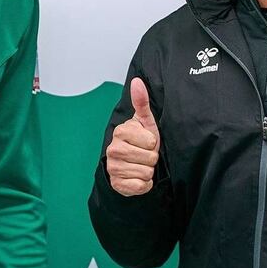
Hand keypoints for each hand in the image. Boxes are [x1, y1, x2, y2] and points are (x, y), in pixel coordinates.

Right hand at [106, 77, 160, 196]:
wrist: (130, 165)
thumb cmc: (141, 142)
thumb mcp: (145, 122)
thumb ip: (141, 102)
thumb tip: (137, 81)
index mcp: (121, 132)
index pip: (150, 142)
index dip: (153, 144)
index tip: (146, 143)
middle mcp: (113, 149)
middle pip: (149, 158)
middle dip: (151, 159)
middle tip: (144, 155)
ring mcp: (113, 167)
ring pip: (145, 172)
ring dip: (148, 171)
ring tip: (141, 165)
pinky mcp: (117, 184)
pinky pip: (140, 186)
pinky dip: (143, 184)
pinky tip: (137, 177)